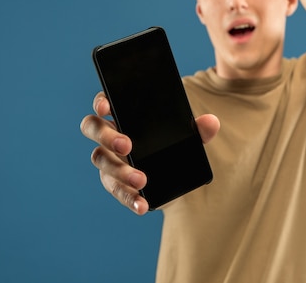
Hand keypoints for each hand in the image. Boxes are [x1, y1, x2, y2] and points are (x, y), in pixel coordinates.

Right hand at [80, 92, 219, 213]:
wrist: (175, 173)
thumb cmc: (174, 143)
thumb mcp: (188, 135)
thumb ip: (199, 128)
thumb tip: (211, 122)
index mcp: (124, 114)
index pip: (104, 101)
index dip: (101, 102)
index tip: (107, 107)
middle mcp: (110, 134)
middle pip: (93, 128)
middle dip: (107, 136)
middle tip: (127, 146)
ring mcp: (110, 159)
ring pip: (101, 161)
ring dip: (119, 171)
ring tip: (142, 180)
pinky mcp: (117, 182)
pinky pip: (116, 189)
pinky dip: (128, 198)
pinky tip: (142, 205)